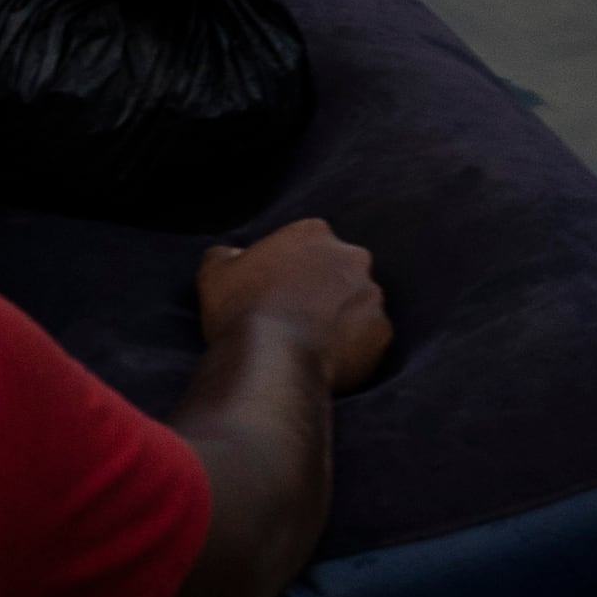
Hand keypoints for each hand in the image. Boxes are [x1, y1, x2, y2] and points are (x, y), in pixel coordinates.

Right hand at [196, 217, 391, 393]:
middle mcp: (351, 257)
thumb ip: (226, 254)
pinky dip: (352, 345)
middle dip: (322, 284)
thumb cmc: (241, 311)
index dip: (288, 262)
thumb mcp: (214, 273)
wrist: (273, 362)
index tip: (274, 284)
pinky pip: (368, 337)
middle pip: (339, 267)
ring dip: (339, 315)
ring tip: (309, 339)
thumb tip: (232, 254)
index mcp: (312, 234)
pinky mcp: (382, 333)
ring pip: (357, 302)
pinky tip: (326, 358)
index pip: (306, 239)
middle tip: (295, 311)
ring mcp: (372, 295)